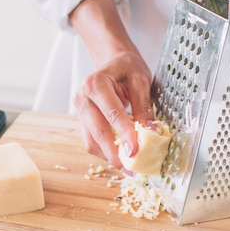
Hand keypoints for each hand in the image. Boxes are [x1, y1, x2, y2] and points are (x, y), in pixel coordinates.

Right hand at [72, 51, 154, 169]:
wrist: (113, 62)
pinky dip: (105, 152)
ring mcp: (79, 110)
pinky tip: (120, 158)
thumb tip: (150, 132)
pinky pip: (91, 141)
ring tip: (127, 167)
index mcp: (96, 83)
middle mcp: (82, 97)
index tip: (134, 151)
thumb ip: (143, 106)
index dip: (123, 134)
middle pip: (97, 131)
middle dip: (114, 152)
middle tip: (131, 167)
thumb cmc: (126, 68)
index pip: (111, 114)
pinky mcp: (82, 121)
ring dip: (109, 156)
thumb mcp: (140, 81)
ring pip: (91, 141)